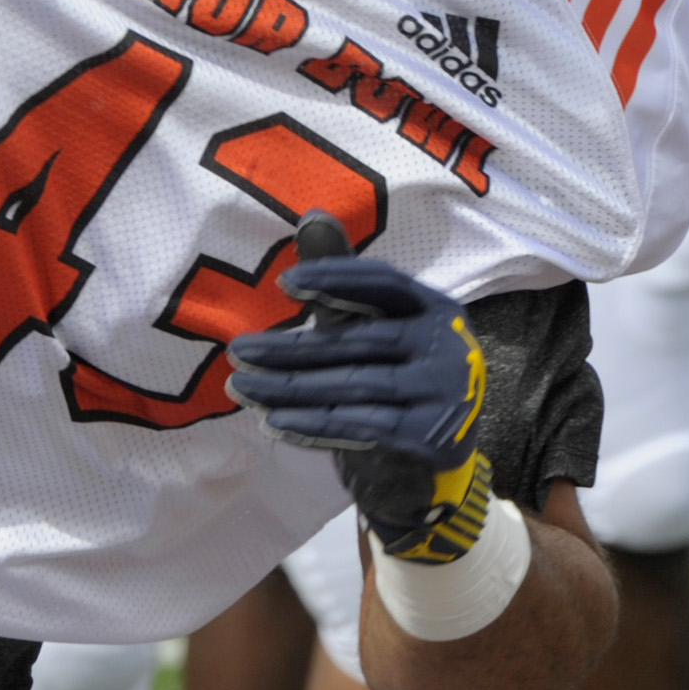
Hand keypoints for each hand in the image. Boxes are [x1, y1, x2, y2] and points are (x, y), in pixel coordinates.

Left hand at [228, 213, 494, 564]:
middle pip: (359, 340)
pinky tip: (274, 424)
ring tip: (243, 389)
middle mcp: (448, 346)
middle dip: (292, 348)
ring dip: (290, 390)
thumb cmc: (397, 386)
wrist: (430, 472)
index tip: (284, 284)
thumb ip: (346, 281)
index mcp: (438, 309)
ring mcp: (444, 392)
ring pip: (354, 385)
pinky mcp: (430, 436)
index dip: (336, 277)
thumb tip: (313, 216)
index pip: (385, 283)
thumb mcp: (375, 332)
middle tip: (239, 351)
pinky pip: (360, 427)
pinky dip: (312, 427)